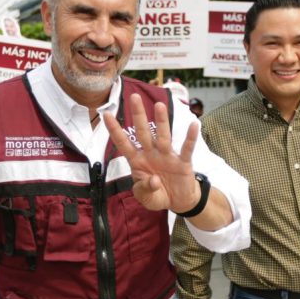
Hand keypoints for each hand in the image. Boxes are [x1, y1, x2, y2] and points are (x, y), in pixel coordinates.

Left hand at [103, 93, 201, 213]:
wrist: (178, 201)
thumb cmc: (157, 194)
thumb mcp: (146, 198)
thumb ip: (145, 190)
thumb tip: (153, 180)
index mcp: (138, 161)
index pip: (124, 143)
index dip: (115, 130)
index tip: (105, 114)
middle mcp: (151, 154)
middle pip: (143, 132)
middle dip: (138, 115)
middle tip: (134, 97)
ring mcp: (167, 156)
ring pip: (163, 136)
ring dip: (162, 121)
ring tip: (159, 105)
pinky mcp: (182, 162)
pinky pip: (186, 148)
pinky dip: (190, 137)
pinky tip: (194, 125)